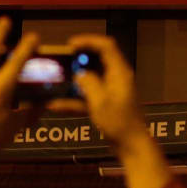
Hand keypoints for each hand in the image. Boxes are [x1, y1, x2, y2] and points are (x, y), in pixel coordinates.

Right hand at [67, 34, 166, 187]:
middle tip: (61, 60)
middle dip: (78, 60)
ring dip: (74, 81)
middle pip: (97, 60)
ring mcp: (111, 92)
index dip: (88, 41)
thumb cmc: (119, 123)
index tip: (70, 44)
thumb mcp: (100, 101)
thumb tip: (79, 75)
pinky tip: (55, 106)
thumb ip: (88, 83)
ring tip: (56, 81)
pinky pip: (88, 97)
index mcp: (119, 73)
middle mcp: (117, 78)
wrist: (131, 146)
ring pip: (90, 79)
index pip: (106, 46)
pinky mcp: (106, 104)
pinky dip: (74, 100)